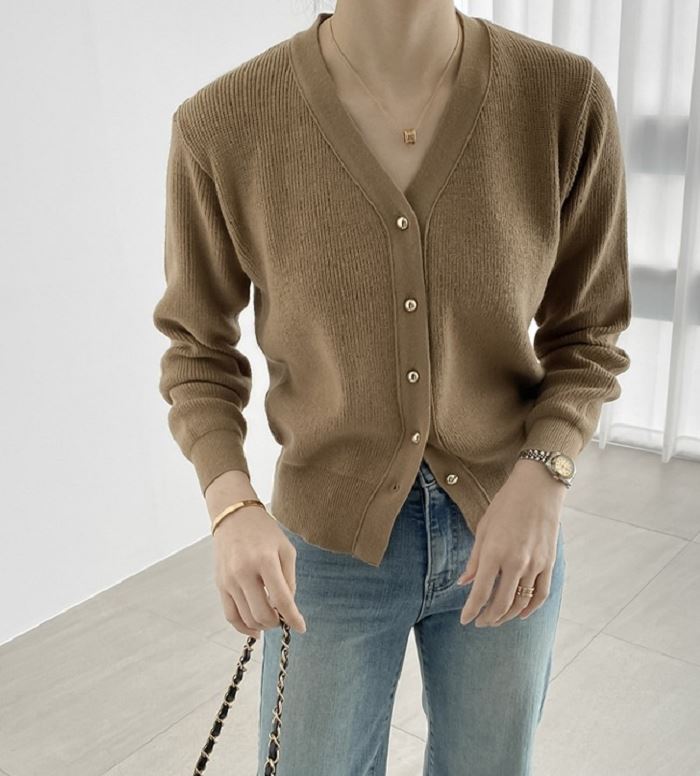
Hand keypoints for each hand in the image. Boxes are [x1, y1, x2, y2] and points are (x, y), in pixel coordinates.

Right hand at [212, 504, 306, 637]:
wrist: (234, 516)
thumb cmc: (264, 531)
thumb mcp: (285, 549)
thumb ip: (289, 579)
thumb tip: (287, 608)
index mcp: (265, 560)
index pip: (281, 599)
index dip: (293, 618)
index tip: (301, 627)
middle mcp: (244, 572)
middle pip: (262, 614)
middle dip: (277, 622)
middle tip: (284, 618)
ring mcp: (229, 580)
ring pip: (246, 618)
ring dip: (262, 625)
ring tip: (272, 618)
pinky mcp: (220, 584)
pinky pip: (230, 615)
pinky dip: (243, 627)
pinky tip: (255, 629)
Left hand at [456, 460, 564, 626]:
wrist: (538, 487)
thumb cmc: (506, 504)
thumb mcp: (483, 527)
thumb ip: (474, 559)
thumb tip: (464, 583)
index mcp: (494, 552)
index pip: (480, 592)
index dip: (471, 610)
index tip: (465, 620)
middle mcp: (515, 562)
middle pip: (501, 603)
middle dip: (489, 618)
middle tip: (480, 623)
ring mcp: (535, 564)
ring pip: (521, 602)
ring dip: (507, 615)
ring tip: (496, 619)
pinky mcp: (549, 562)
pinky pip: (541, 594)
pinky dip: (531, 608)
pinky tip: (521, 613)